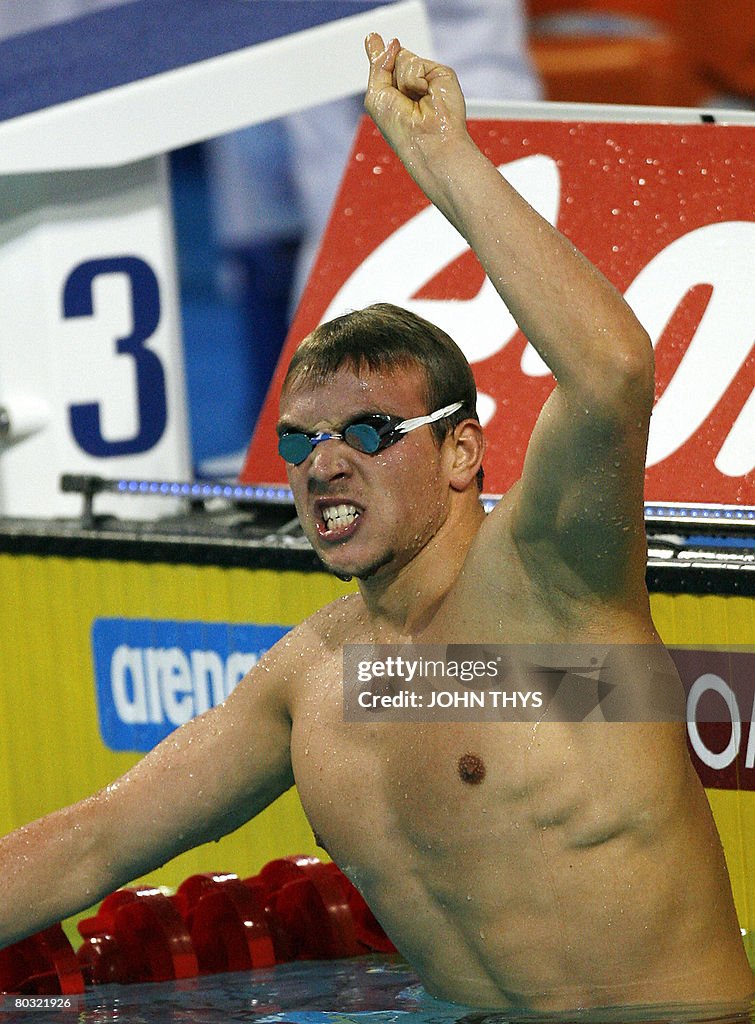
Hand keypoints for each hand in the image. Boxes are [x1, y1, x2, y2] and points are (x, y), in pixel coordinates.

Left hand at [364, 34, 468, 162]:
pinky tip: (424, 95)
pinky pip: (416, 63)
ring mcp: (425, 78)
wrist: (426, 140)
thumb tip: (392, 42)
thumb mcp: (377, 96)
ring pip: (403, 57)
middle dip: (390, 73)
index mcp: (393, 94)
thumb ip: (379, 67)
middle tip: (400, 100)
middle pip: (393, 57)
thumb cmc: (400, 129)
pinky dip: (414, 80)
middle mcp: (410, 85)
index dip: (378, 52)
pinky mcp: (440, 74)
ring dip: (402, 81)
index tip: (373, 38)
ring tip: (414, 101)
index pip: (385, 66)